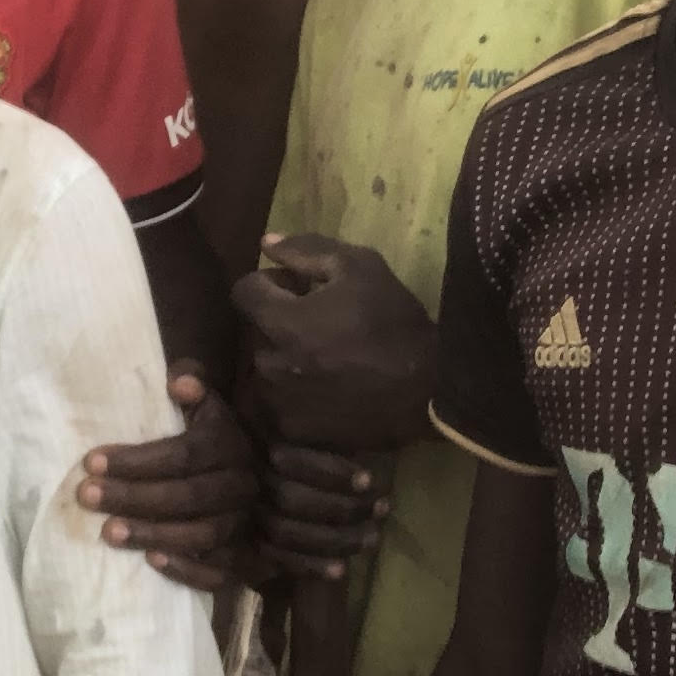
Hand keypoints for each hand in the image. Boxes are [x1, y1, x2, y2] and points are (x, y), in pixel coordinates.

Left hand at [76, 363, 256, 591]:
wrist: (255, 480)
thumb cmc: (210, 438)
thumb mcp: (206, 407)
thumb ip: (193, 385)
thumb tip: (178, 381)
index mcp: (230, 445)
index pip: (182, 455)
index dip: (136, 461)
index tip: (90, 462)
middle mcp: (242, 485)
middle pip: (187, 496)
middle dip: (133, 497)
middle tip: (87, 497)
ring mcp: (244, 524)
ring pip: (202, 534)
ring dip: (153, 534)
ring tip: (108, 533)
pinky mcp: (245, 558)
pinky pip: (220, 572)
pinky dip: (188, 569)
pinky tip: (152, 562)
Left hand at [234, 235, 434, 455]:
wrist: (431, 392)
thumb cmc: (395, 324)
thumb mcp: (360, 267)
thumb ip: (307, 250)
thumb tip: (266, 242)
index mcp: (281, 322)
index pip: (244, 291)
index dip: (270, 284)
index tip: (299, 289)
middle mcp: (270, 365)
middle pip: (255, 332)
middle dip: (279, 323)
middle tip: (320, 325)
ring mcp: (281, 404)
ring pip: (267, 371)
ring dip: (286, 360)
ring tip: (326, 360)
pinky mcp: (296, 433)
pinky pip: (281, 406)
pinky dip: (296, 396)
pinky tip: (331, 390)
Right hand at [260, 442, 390, 582]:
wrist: (275, 486)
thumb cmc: (316, 451)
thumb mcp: (322, 436)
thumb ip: (329, 437)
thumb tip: (363, 433)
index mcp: (264, 447)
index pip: (292, 460)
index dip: (332, 473)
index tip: (369, 480)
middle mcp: (250, 481)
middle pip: (291, 499)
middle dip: (341, 508)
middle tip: (382, 508)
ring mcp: (249, 514)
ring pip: (286, 532)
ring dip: (335, 540)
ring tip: (373, 537)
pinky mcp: (255, 542)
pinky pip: (279, 559)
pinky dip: (311, 567)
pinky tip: (341, 571)